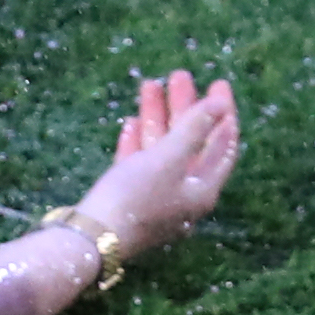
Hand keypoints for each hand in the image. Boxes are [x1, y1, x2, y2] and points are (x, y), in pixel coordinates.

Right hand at [69, 68, 240, 260]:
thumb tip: (220, 103)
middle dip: (184, 108)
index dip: (222, 114)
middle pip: (191, 144)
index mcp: (203, 190)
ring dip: (157, 118)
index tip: (218, 84)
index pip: (222, 146)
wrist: (91, 239)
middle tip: (179, 75)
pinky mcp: (129, 202)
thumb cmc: (136, 197)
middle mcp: (184, 197)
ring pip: (162, 152)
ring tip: (149, 84)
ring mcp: (156, 200)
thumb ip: (195, 128)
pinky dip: (138, 143)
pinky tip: (130, 124)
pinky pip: (139, 166)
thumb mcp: (169, 158)